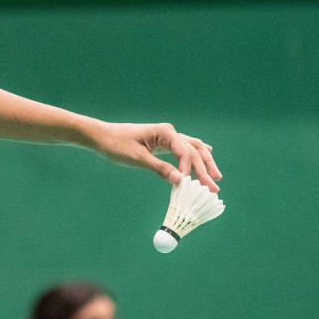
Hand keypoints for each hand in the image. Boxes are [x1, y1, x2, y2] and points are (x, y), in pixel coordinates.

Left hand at [82, 121, 221, 190]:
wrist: (102, 137)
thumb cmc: (116, 144)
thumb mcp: (137, 158)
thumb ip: (159, 168)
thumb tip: (180, 180)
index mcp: (164, 132)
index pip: (184, 151)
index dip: (189, 168)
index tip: (189, 184)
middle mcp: (169, 132)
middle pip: (194, 150)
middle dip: (205, 169)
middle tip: (214, 187)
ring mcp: (167, 137)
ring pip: (193, 149)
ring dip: (204, 163)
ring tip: (216, 179)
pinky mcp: (163, 143)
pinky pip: (184, 150)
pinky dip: (196, 157)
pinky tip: (208, 157)